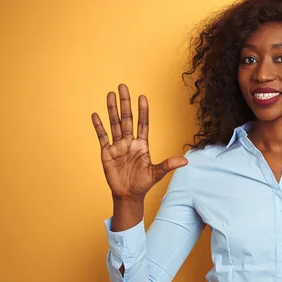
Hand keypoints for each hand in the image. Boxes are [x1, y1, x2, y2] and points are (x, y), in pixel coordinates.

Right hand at [91, 84, 187, 199]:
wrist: (128, 195)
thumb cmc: (142, 183)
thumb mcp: (156, 173)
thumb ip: (168, 165)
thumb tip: (185, 161)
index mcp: (142, 145)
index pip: (143, 123)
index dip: (143, 111)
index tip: (142, 97)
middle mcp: (129, 142)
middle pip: (127, 119)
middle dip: (125, 103)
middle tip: (123, 86)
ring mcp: (117, 146)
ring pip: (114, 124)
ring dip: (112, 109)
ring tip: (110, 94)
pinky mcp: (106, 153)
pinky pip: (102, 137)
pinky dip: (99, 126)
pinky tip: (95, 115)